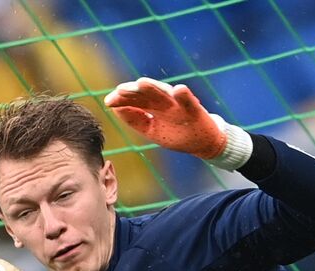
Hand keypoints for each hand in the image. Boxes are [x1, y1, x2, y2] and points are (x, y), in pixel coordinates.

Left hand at [104, 77, 226, 158]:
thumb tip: (116, 108)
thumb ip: (135, 120)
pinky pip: (189, 102)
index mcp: (153, 107)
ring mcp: (179, 105)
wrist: (205, 143)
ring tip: (143, 83)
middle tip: (121, 90)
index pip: (135, 100)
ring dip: (155, 88)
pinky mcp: (194, 109)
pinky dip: (184, 95)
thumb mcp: (152, 131)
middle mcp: (164, 103)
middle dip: (134, 92)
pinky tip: (179, 90)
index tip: (109, 101)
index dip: (122, 99)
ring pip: (165, 94)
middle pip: (147, 94)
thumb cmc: (178, 135)